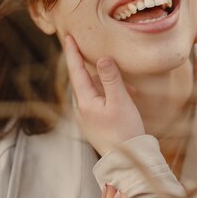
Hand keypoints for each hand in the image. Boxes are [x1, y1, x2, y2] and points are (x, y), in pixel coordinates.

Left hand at [64, 35, 144, 154]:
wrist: (127, 161)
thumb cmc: (125, 130)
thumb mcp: (120, 100)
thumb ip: (111, 77)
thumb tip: (102, 57)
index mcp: (84, 101)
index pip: (76, 70)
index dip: (73, 52)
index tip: (68, 36)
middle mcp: (82, 108)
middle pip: (85, 78)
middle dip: (91, 64)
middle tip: (92, 47)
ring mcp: (88, 116)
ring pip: (95, 89)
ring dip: (108, 82)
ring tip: (128, 85)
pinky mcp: (96, 122)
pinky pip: (101, 99)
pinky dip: (112, 93)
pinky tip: (128, 96)